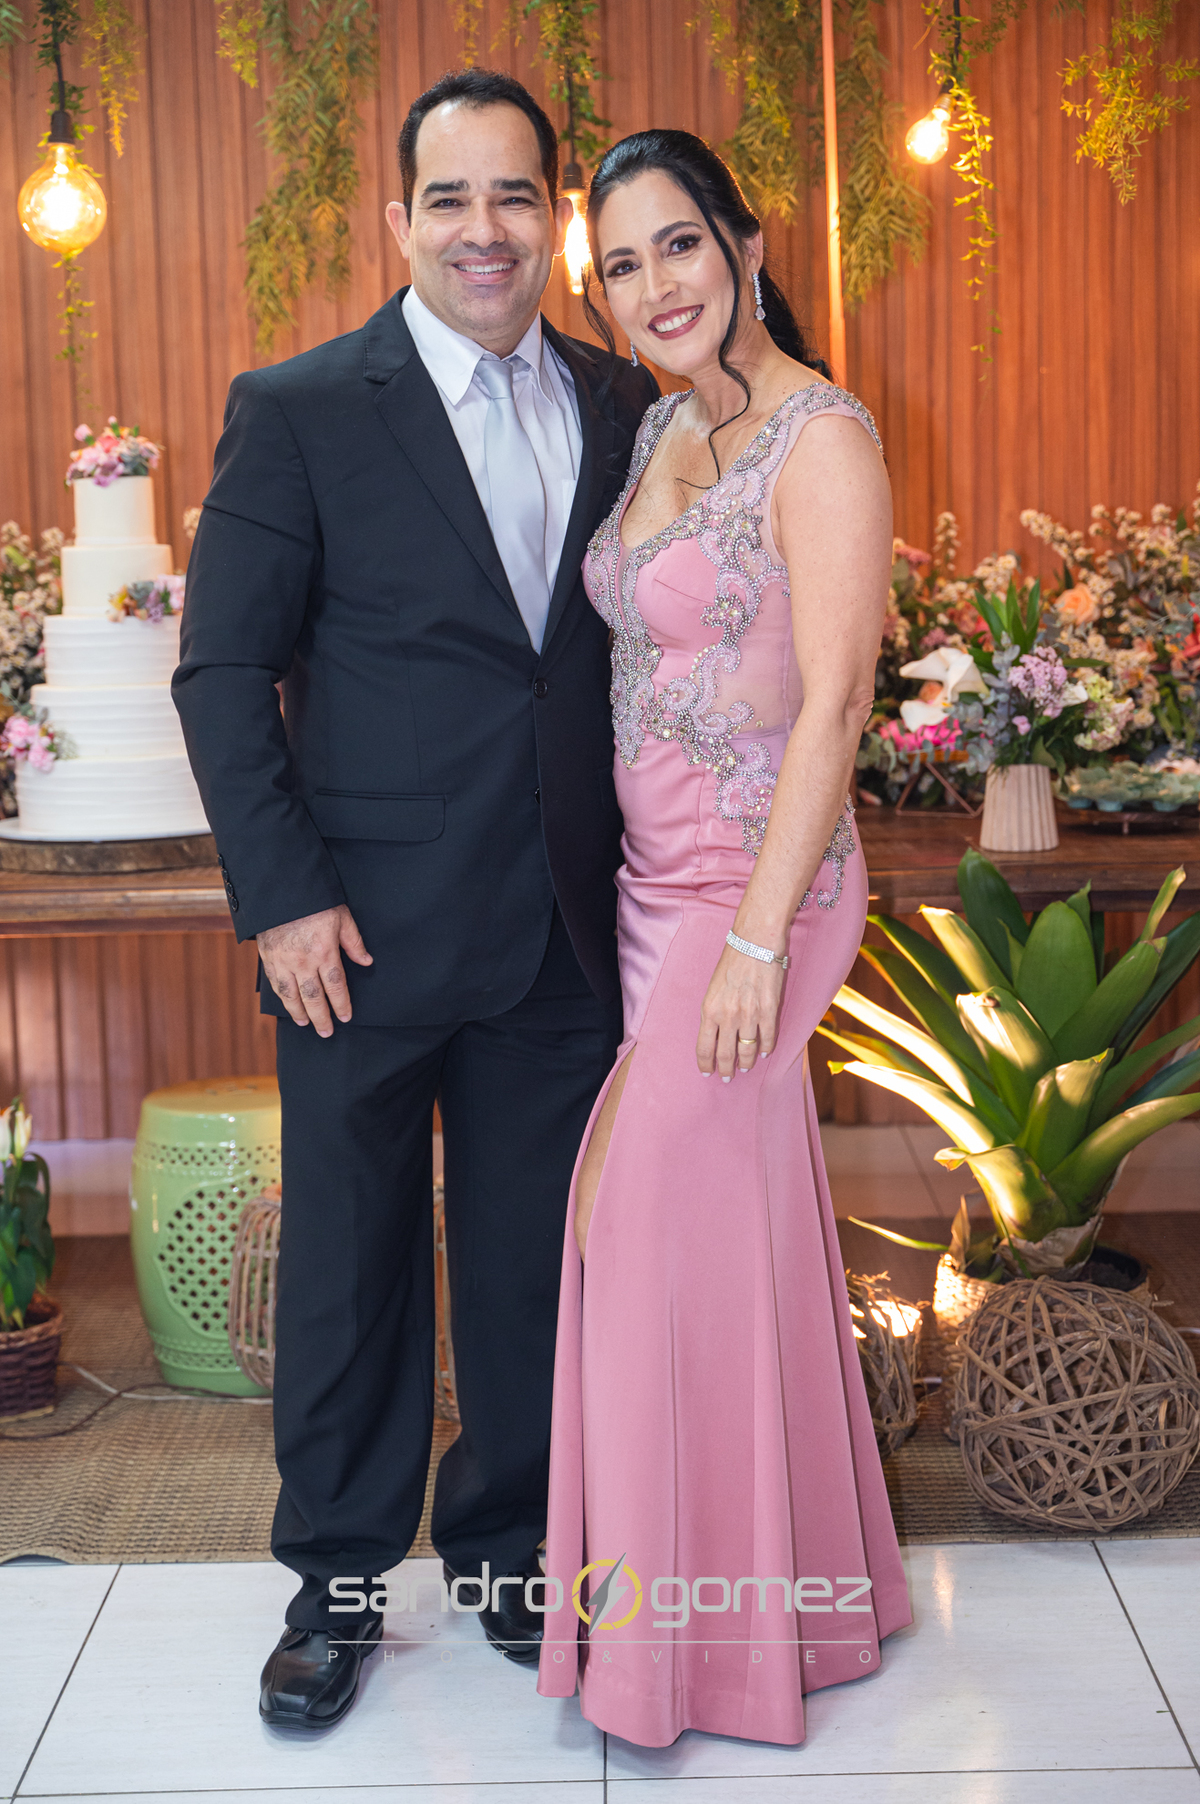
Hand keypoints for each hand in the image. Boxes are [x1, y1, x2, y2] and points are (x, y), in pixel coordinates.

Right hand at [257, 904, 372, 1036]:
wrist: (281, 888)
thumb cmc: (315, 900)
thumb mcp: (341, 916)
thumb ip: (353, 942)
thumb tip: (367, 962)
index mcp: (324, 951)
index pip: (335, 986)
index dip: (341, 1005)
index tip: (346, 1017)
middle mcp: (303, 961)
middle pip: (313, 997)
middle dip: (321, 1018)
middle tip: (327, 1032)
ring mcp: (283, 960)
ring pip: (291, 995)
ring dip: (299, 1012)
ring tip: (306, 1023)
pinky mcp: (268, 957)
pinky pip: (275, 984)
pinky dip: (282, 998)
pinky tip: (287, 1005)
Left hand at [696, 942, 784, 1079]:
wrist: (755, 942)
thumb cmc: (732, 961)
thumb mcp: (713, 988)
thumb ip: (714, 1012)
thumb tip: (717, 1033)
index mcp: (709, 1010)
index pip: (704, 1047)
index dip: (706, 1064)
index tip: (708, 1073)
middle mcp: (728, 1016)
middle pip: (726, 1054)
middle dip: (726, 1070)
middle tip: (728, 1077)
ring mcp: (749, 1015)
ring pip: (748, 1050)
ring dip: (746, 1062)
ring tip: (745, 1067)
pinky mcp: (769, 1011)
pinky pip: (767, 1038)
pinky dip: (766, 1048)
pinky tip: (764, 1053)